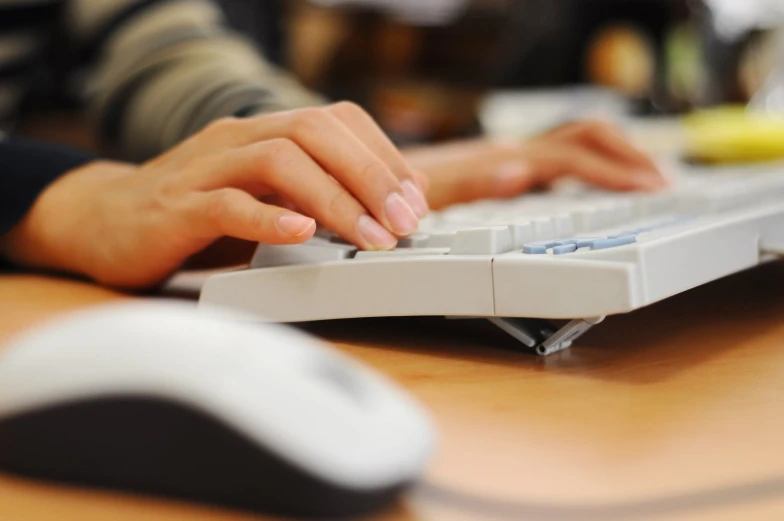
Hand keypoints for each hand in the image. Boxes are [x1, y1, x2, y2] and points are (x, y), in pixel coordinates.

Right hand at [0, 103, 429, 287]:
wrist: (105, 222)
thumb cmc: (195, 213)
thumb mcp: (268, 198)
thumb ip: (321, 194)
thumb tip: (395, 199)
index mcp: (265, 133)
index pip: (337, 120)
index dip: (384, 156)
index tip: (416, 200)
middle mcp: (239, 139)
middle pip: (315, 131)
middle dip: (371, 175)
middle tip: (405, 221)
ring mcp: (205, 169)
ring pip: (278, 161)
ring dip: (334, 199)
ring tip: (369, 237)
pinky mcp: (177, 208)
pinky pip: (227, 203)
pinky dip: (269, 217)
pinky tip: (301, 232)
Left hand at [403, 120, 666, 209]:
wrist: (370, 183)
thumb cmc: (397, 193)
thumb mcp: (432, 195)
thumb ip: (474, 183)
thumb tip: (520, 172)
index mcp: (502, 161)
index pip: (573, 155)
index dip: (615, 171)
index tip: (651, 188)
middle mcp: (510, 154)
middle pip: (583, 137)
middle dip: (626, 155)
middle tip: (660, 181)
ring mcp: (507, 160)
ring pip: (573, 143)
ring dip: (612, 157)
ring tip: (640, 181)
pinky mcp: (500, 169)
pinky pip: (555, 161)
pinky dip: (586, 167)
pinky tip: (592, 187)